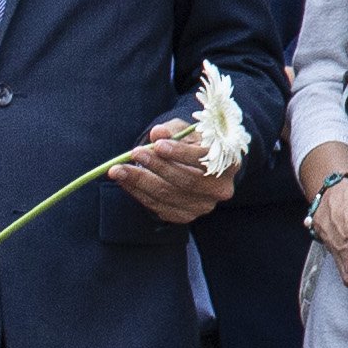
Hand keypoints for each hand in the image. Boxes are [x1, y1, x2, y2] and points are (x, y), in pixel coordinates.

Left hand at [104, 113, 233, 224]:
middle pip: (186, 181)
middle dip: (156, 167)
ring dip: (139, 182)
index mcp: (228, 163)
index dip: (180, 153)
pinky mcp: (186, 216)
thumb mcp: (189, 130)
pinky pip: (159, 207)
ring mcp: (203, 206)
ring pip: (168, 196)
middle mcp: (220, 189)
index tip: (157, 145)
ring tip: (118, 169)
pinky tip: (124, 181)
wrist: (203, 166)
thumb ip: (174, 130)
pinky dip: (139, 193)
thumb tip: (157, 132)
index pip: (204, 161)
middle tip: (133, 153)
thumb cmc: (196, 142)